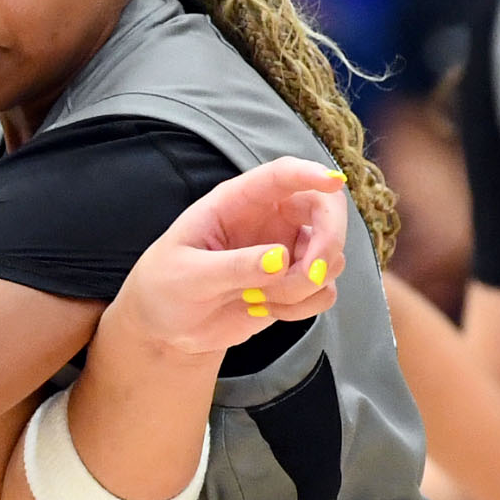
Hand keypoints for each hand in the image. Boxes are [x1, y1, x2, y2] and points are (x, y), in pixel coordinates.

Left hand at [112, 157, 348, 357]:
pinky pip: (324, 290)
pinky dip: (304, 306)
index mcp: (237, 201)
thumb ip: (232, 267)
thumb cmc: (166, 287)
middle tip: (311, 274)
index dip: (310, 173)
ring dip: (304, 286)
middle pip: (325, 208)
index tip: (333, 181)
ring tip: (256, 300)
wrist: (167, 326)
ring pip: (330, 256)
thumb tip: (281, 259)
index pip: (282, 175)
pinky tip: (266, 310)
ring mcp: (286, 250)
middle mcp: (269, 219)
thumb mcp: (188, 276)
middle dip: (329, 240)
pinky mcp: (295, 283)